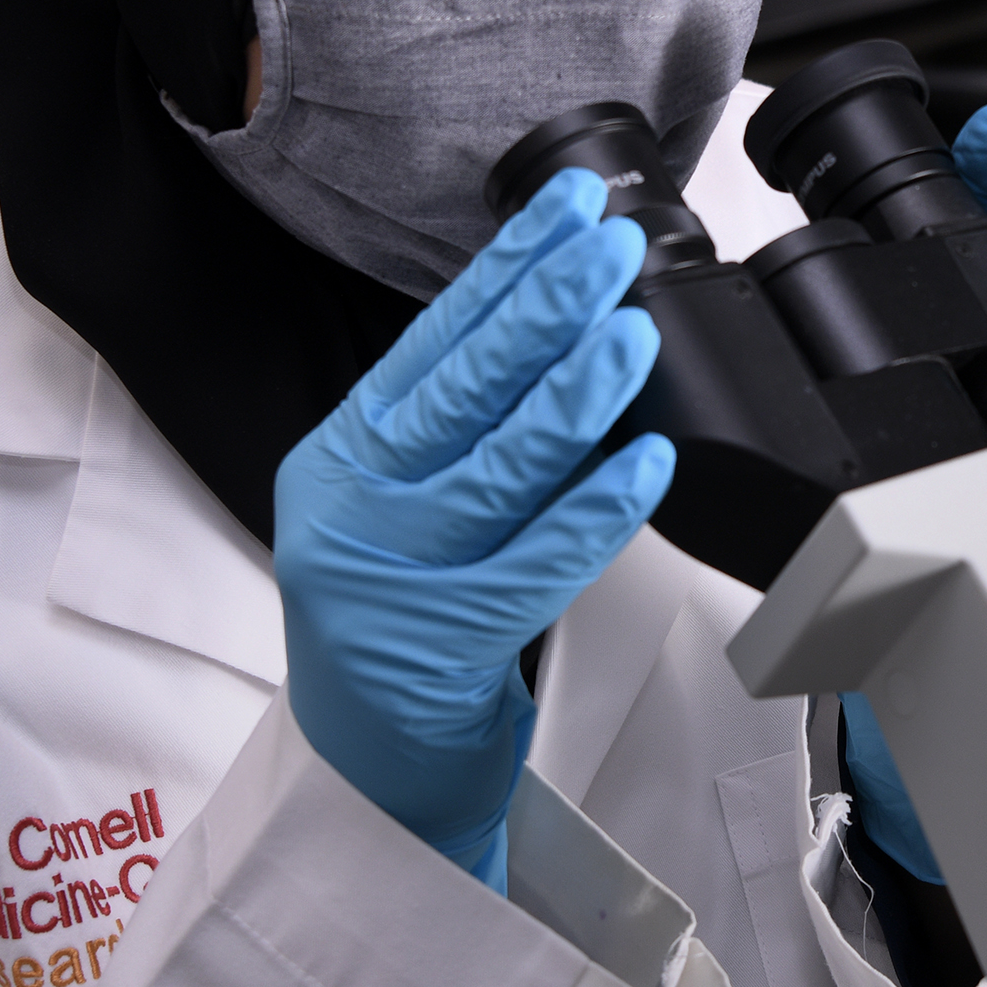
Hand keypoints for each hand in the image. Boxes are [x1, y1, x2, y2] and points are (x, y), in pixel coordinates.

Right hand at [275, 173, 673, 887]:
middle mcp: (349, 508)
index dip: (505, 268)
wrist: (367, 777)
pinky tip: (647, 461)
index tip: (568, 208)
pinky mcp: (438, 643)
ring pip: (500, 466)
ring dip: (578, 392)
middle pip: (462, 389)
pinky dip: (597, 506)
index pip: (431, 340)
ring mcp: (386, 578)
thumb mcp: (405, 510)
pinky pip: (537, 561)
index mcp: (340, 457)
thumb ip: (459, 431)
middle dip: (548, 307)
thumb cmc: (405, 627)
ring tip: (635, 334)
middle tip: (614, 248)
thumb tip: (561, 322)